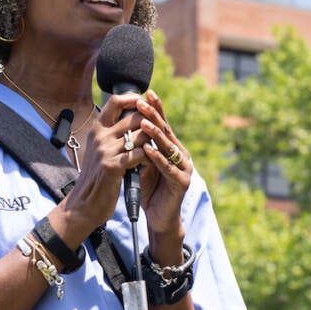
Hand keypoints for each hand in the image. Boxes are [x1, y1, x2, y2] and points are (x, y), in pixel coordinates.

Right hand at [56, 91, 146, 236]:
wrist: (84, 203)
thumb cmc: (96, 176)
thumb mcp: (99, 149)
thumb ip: (111, 133)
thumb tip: (131, 116)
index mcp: (97, 129)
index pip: (116, 101)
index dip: (133, 99)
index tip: (145, 103)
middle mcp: (100, 136)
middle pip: (134, 117)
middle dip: (149, 125)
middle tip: (155, 134)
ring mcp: (105, 151)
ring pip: (140, 135)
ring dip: (150, 142)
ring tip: (152, 151)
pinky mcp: (112, 166)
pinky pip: (139, 154)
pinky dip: (148, 158)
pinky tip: (147, 163)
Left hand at [134, 90, 191, 238]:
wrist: (159, 216)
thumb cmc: (151, 187)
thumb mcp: (144, 162)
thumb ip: (141, 145)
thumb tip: (127, 124)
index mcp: (171, 147)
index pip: (163, 124)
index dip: (155, 109)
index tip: (146, 93)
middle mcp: (180, 154)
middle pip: (166, 131)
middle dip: (154, 116)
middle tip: (143, 102)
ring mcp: (184, 168)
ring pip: (168, 147)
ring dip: (156, 134)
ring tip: (144, 123)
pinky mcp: (182, 182)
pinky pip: (168, 168)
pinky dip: (157, 158)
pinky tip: (148, 150)